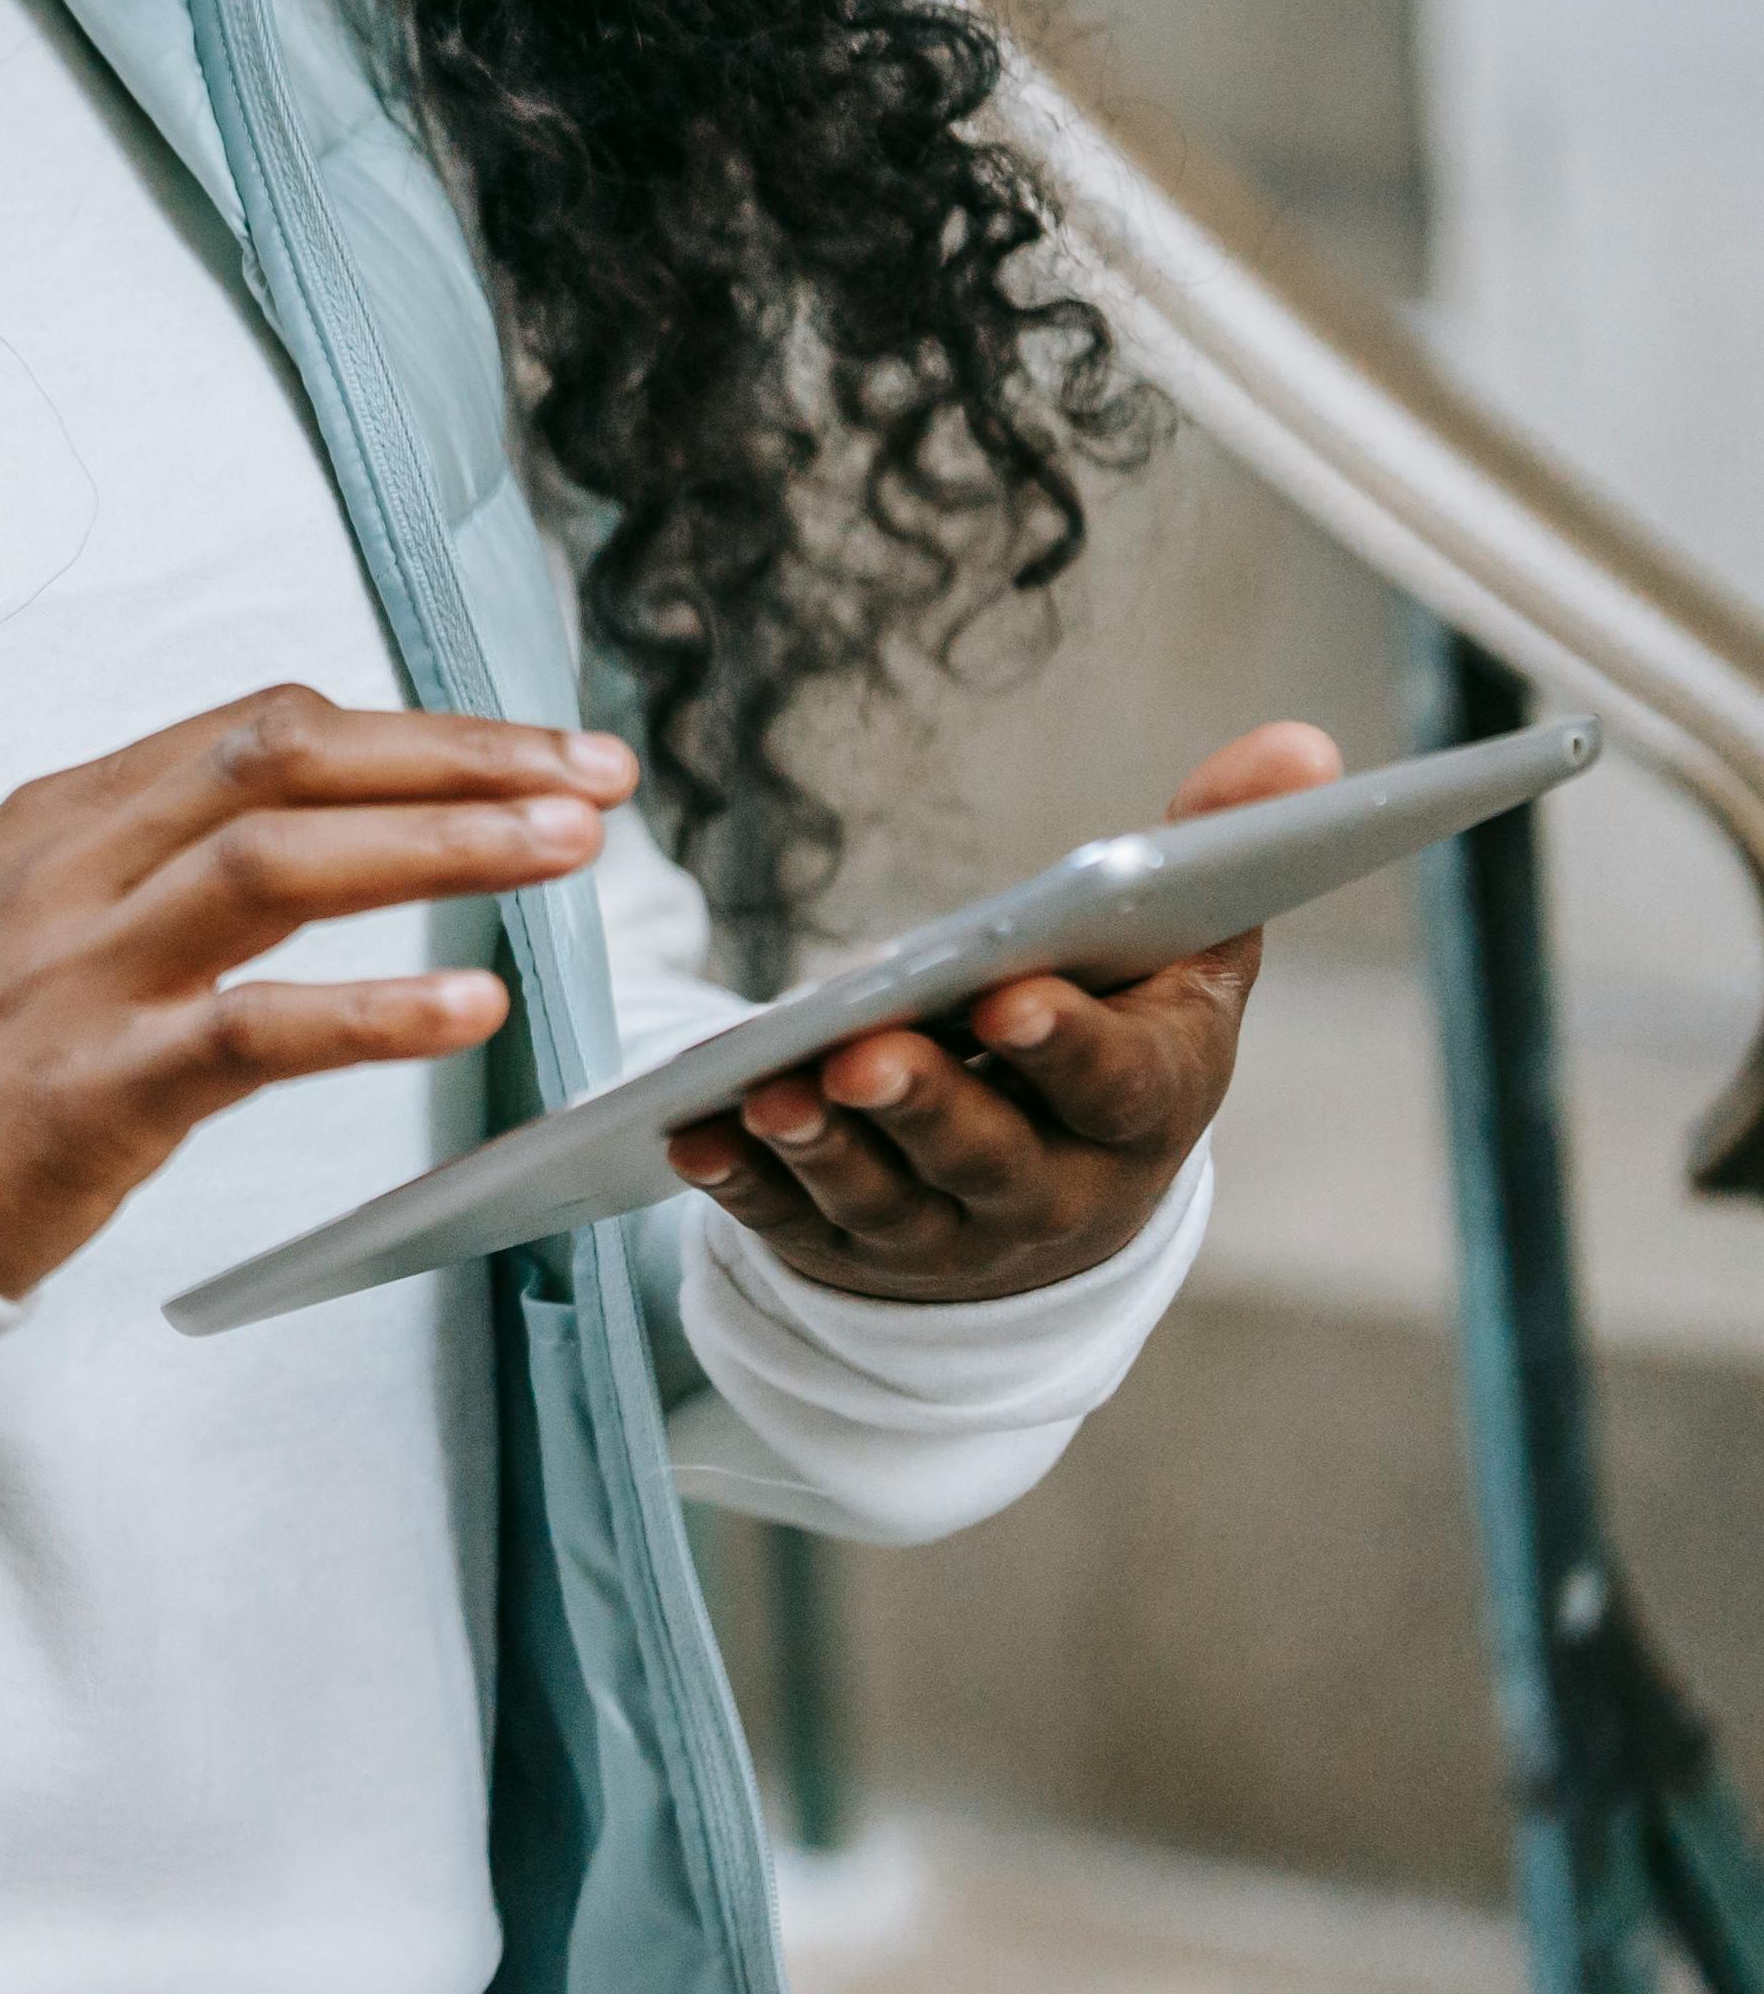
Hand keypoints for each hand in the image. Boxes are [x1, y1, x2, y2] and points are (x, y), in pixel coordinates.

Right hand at [0, 685, 636, 1297]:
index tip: (529, 751)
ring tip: (568, 851)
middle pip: (288, 761)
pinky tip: (472, 1005)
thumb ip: (130, 867)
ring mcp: (80, 971)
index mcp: (61, 817)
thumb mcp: (7, 918)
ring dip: (443, 845)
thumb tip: (279, 832)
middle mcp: (74, 867)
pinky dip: (375, 1012)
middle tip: (594, 776)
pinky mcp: (93, 1087)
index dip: (413, 729)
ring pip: (282, 861)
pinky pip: (253, 1030)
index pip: (261, 729)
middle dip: (456, 756)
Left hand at [667, 716, 1345, 1303]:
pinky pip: (791, 1221)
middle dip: (927, 1104)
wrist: (1068, 1191)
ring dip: (824, 1146)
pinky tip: (689, 1133)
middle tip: (863, 1055)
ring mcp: (952, 1231)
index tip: (1011, 995)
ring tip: (768, 1089)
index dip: (1067, 1045)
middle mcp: (1054, 1189)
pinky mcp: (852, 1245)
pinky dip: (741, 1182)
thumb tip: (1305, 747)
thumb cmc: (1127, 1031)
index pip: (1115, 1086)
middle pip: (989, 1155)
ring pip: (885, 1197)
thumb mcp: (1184, 952)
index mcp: (1147, 1108)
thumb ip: (1223, 851)